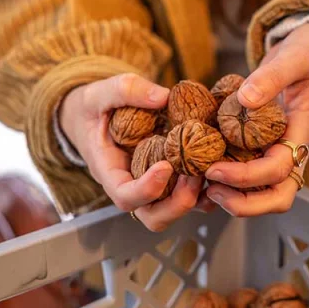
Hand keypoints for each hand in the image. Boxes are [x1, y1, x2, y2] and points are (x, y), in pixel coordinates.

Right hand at [60, 73, 202, 231]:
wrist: (92, 116)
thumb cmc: (94, 108)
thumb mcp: (101, 92)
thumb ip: (128, 91)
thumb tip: (163, 97)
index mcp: (109, 171)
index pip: (125, 196)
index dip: (147, 189)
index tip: (166, 166)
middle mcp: (131, 186)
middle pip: (153, 216)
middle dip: (178, 203)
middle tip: (195, 173)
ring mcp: (152, 186)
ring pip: (174, 211)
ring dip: (196, 197)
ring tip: (209, 167)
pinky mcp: (169, 180)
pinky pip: (189, 196)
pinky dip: (205, 188)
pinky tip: (216, 164)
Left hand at [205, 22, 308, 216]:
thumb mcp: (294, 58)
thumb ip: (271, 77)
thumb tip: (245, 99)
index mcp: (303, 133)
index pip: (279, 169)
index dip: (246, 177)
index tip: (214, 169)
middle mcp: (293, 149)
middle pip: (277, 196)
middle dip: (244, 202)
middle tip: (210, 189)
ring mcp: (280, 150)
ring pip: (264, 192)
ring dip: (235, 195)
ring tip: (203, 184)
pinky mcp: (266, 146)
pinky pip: (250, 173)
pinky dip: (229, 179)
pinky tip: (203, 168)